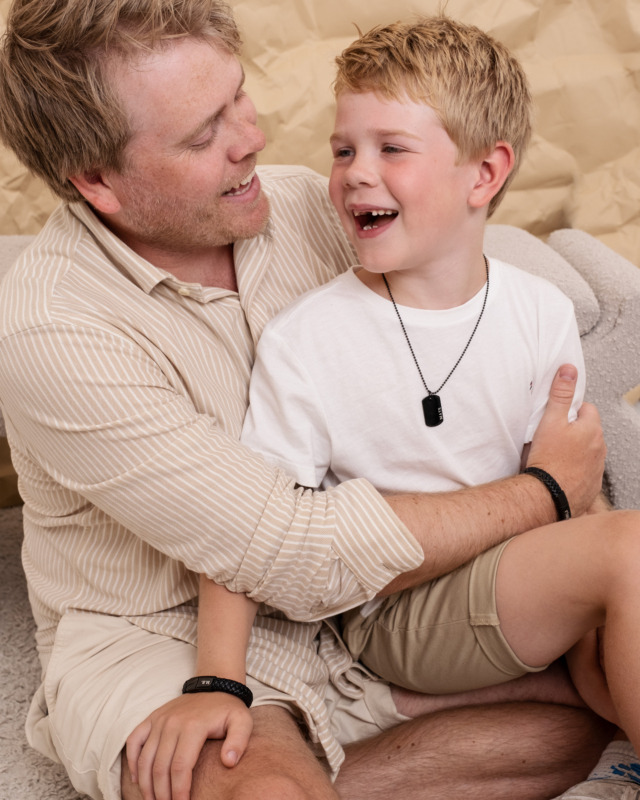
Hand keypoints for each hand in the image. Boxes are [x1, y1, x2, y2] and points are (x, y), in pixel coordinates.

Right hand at [126, 692, 252, 799]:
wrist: (214, 685)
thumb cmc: (228, 709)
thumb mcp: (242, 722)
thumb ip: (239, 742)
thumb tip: (228, 762)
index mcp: (193, 726)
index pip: (180, 767)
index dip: (179, 791)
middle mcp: (172, 723)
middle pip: (160, 767)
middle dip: (161, 793)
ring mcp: (160, 719)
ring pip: (145, 758)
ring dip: (146, 784)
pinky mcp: (152, 717)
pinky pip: (134, 740)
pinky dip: (131, 761)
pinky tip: (137, 779)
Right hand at [526, 364, 605, 515]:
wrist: (547, 496)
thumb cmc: (548, 461)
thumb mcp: (550, 420)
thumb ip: (560, 394)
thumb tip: (568, 371)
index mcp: (592, 429)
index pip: (586, 409)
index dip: (570, 411)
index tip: (556, 417)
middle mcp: (599, 448)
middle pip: (587, 430)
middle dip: (573, 430)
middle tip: (552, 436)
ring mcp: (596, 468)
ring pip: (586, 451)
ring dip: (574, 450)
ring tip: (553, 454)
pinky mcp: (590, 485)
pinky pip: (583, 471)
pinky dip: (573, 469)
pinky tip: (558, 470)